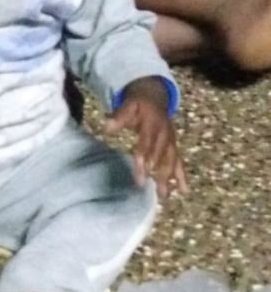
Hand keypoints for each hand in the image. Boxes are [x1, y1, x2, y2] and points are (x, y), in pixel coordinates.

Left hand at [105, 78, 187, 199]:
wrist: (155, 96)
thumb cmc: (138, 103)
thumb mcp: (128, 104)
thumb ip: (119, 115)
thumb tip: (107, 126)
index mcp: (154, 122)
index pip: (147, 142)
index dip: (144, 156)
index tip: (141, 171)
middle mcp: (165, 133)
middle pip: (160, 154)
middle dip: (155, 171)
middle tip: (149, 187)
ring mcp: (171, 140)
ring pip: (171, 160)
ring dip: (168, 177)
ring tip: (164, 195)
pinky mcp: (173, 146)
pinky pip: (179, 161)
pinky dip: (181, 176)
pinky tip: (184, 191)